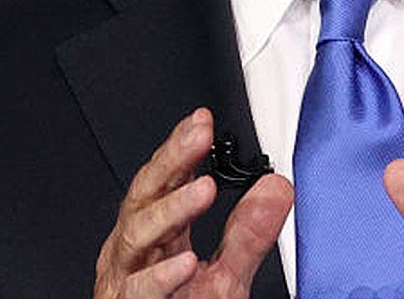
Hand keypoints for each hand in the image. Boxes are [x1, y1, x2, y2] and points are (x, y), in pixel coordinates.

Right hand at [93, 108, 292, 298]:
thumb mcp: (226, 276)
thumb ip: (249, 233)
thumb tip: (276, 188)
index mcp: (158, 238)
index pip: (165, 182)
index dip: (180, 149)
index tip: (202, 121)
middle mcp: (136, 255)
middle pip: (144, 197)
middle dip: (170, 163)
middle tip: (198, 137)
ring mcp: (126, 283)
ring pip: (135, 238)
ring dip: (170, 211)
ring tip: (203, 190)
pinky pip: (139, 293)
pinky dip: (161, 277)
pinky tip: (185, 263)